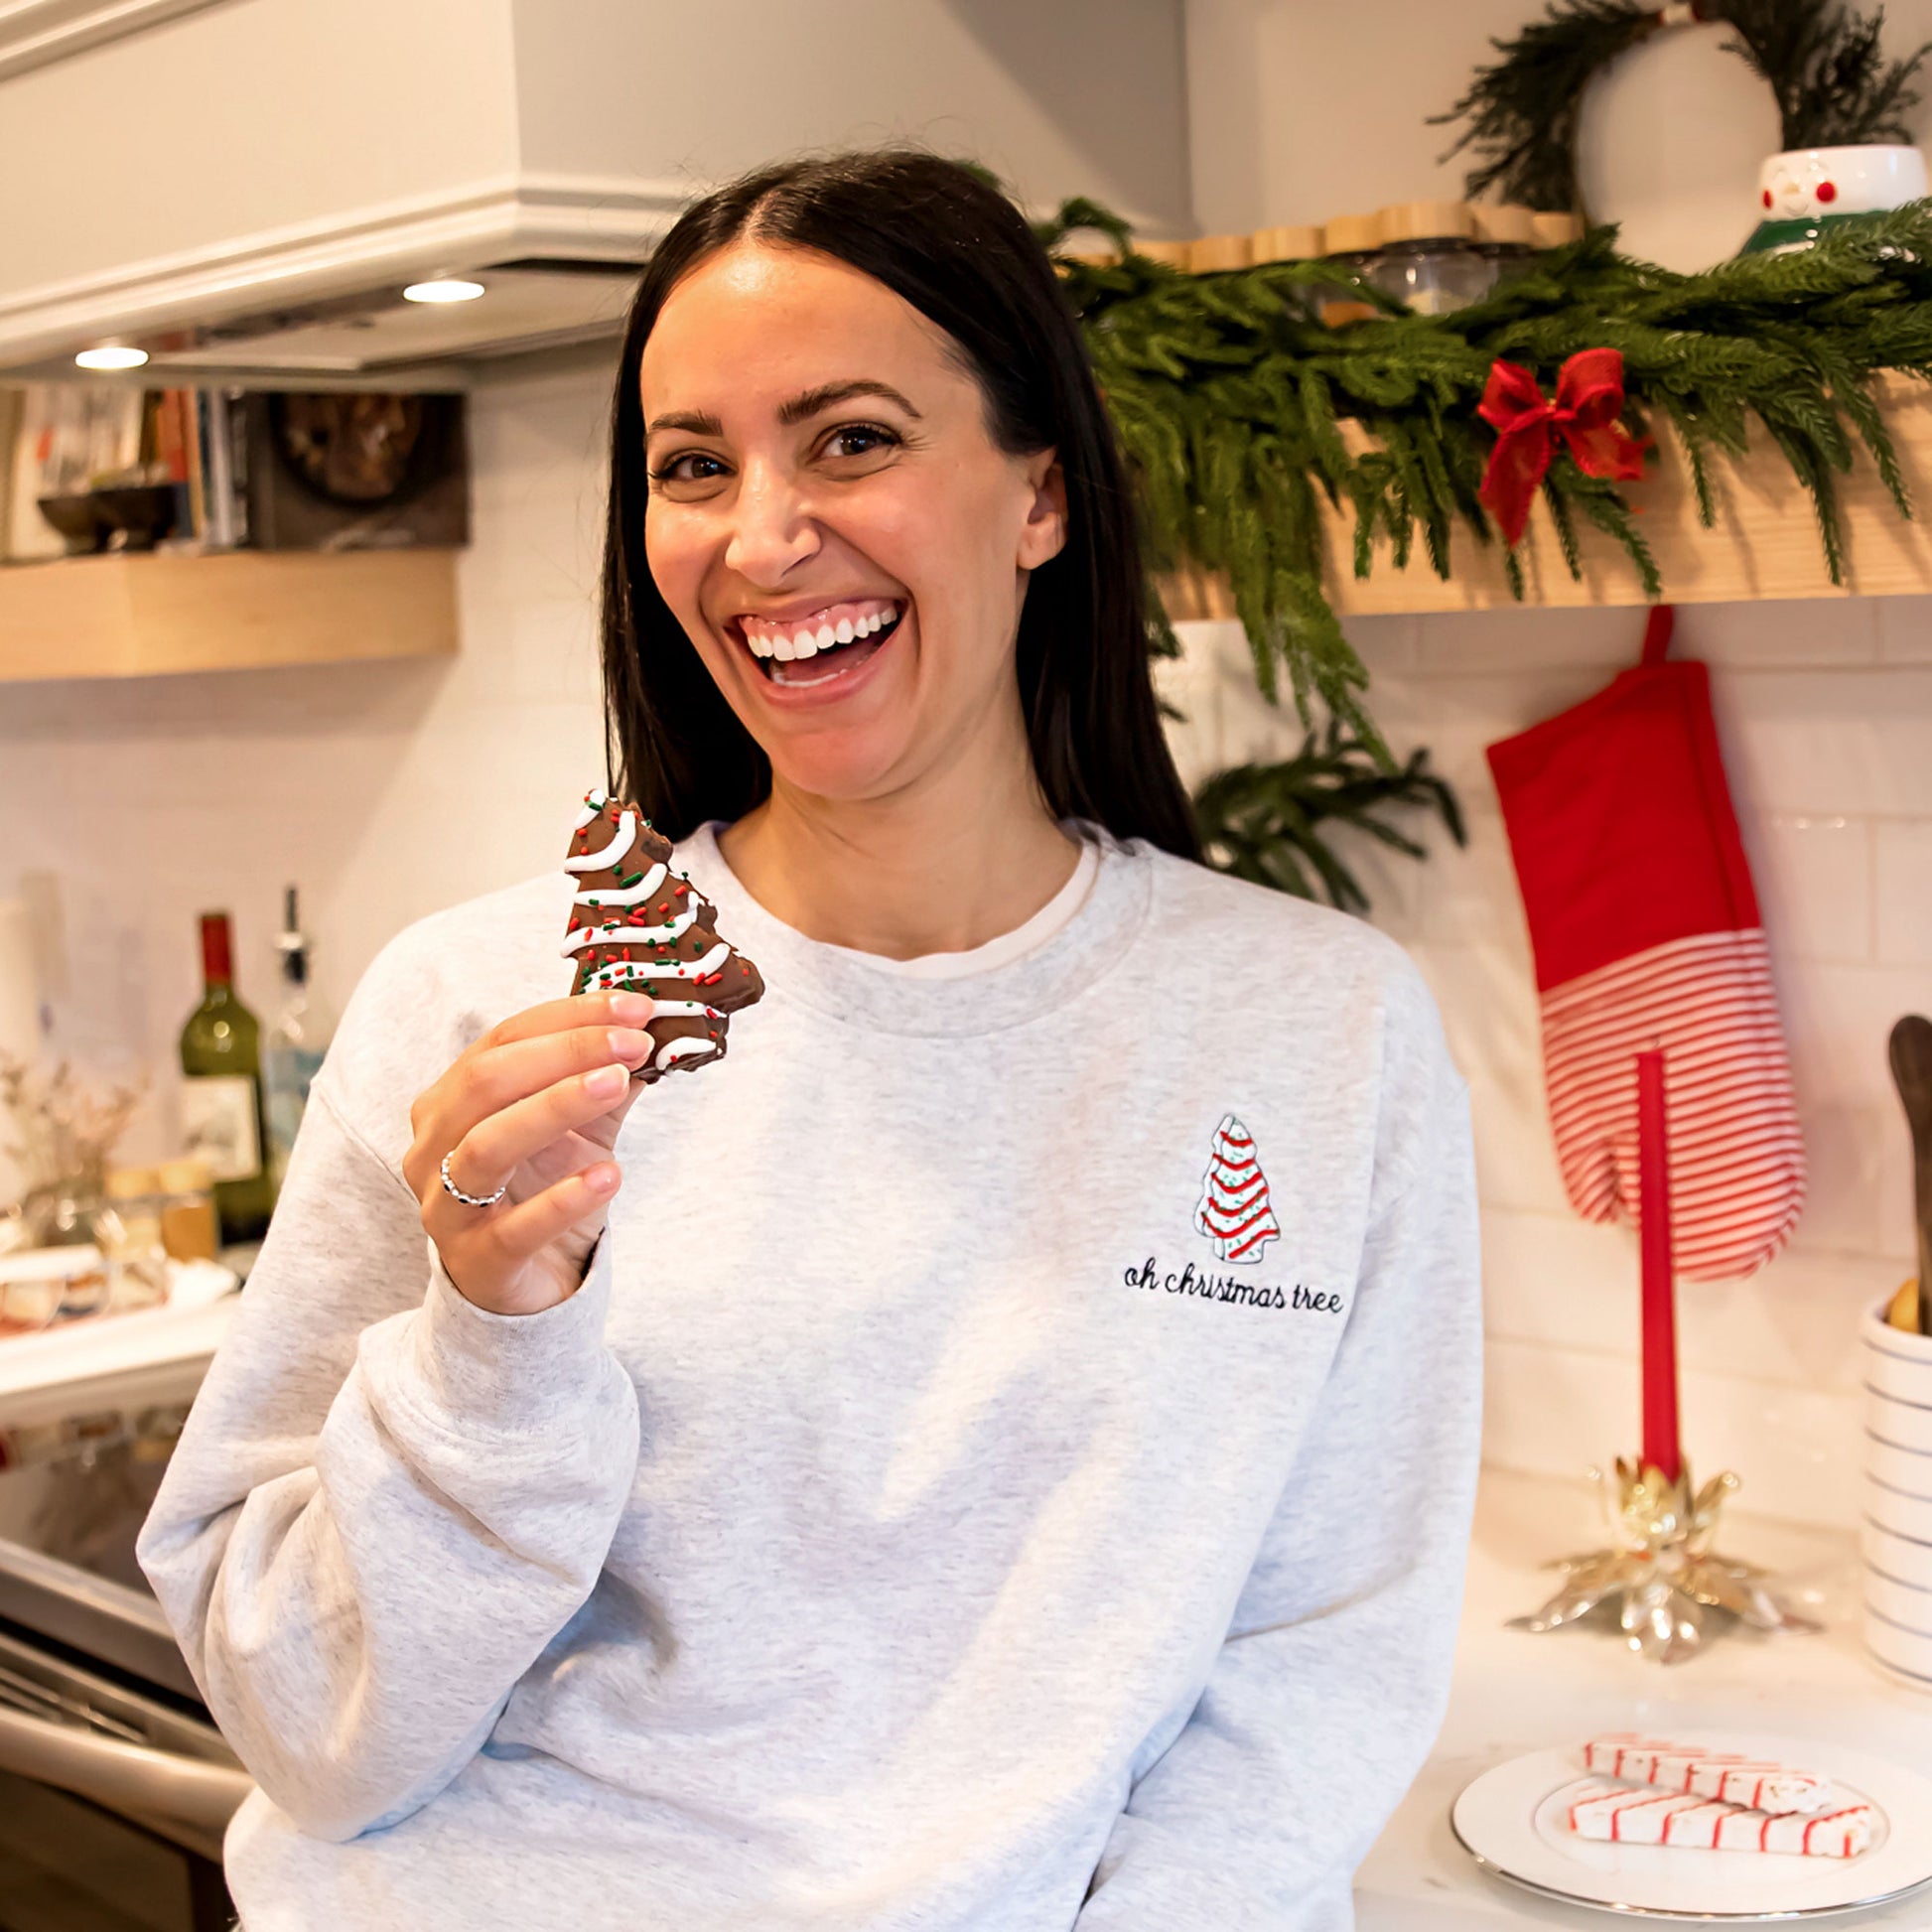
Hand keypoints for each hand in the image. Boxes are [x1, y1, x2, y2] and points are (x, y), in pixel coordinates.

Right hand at [402, 990, 655, 1316]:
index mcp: (451, 1101)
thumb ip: (607, 1079)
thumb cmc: (542, 1190)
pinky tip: (610, 1175)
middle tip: (633, 1045)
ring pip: (489, 1146)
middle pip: (487, 1082)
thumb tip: (657, 1031)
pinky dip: (563, 1198)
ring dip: (557, 1107)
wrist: (526, 1282)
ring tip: (619, 1084)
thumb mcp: (577, 1128)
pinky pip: (515, 1228)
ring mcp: (448, 1207)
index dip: (568, 1017)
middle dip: (566, 1053)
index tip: (634, 1008)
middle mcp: (435, 1147)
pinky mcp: (478, 1261)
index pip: (502, 1040)